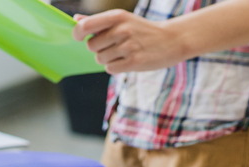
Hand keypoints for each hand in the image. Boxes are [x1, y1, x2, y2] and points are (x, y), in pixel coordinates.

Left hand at [72, 10, 187, 73]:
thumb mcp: (123, 19)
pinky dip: (115, 67)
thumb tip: (76, 19)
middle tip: (112, 46)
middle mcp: (122, 30)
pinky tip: (126, 60)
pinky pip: (110, 68)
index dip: (77, 34)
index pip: (85, 26)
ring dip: (107, 58)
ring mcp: (128, 46)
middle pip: (91, 46)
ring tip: (122, 53)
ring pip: (100, 59)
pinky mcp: (134, 62)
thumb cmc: (142, 30)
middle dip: (98, 48)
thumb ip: (99, 21)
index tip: (79, 37)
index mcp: (117, 16)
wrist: (171, 40)